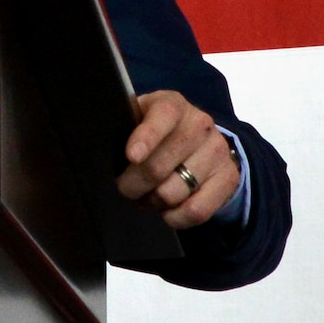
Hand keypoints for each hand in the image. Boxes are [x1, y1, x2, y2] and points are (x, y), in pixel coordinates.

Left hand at [117, 90, 237, 228]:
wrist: (198, 141)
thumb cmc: (154, 132)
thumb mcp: (139, 119)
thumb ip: (122, 129)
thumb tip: (94, 148)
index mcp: (172, 104)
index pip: (163, 115)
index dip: (146, 137)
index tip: (131, 156)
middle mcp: (199, 123)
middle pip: (158, 166)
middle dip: (132, 185)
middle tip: (125, 189)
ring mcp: (217, 150)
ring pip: (174, 192)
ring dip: (152, 202)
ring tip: (145, 198)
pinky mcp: (228, 177)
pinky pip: (197, 210)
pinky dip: (176, 218)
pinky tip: (166, 212)